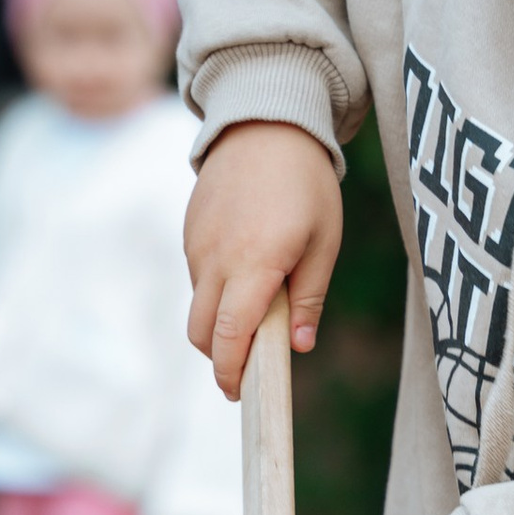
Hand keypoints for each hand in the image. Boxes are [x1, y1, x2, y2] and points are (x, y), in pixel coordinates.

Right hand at [185, 120, 343, 400]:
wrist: (265, 120)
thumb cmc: (306, 182)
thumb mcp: (325, 241)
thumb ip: (310, 297)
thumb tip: (298, 345)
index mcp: (254, 264)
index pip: (229, 335)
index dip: (231, 371)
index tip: (240, 394)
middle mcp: (216, 258)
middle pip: (200, 332)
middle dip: (218, 358)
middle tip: (246, 369)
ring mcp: (196, 245)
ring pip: (197, 305)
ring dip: (218, 323)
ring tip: (254, 313)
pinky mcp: (189, 232)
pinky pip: (197, 276)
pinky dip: (215, 291)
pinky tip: (244, 274)